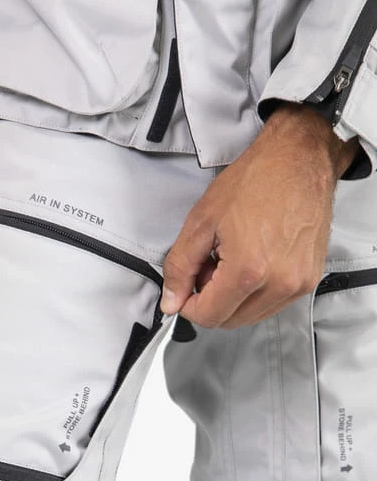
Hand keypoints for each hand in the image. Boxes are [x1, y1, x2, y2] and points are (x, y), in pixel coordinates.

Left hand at [160, 103, 359, 327]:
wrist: (300, 159)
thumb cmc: (255, 181)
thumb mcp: (201, 222)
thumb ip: (180, 267)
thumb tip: (171, 303)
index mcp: (249, 270)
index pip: (209, 316)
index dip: (188, 305)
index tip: (185, 287)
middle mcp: (279, 283)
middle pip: (230, 321)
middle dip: (210, 301)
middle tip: (208, 266)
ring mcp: (299, 284)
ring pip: (251, 316)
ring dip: (233, 298)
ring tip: (231, 260)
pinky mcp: (310, 279)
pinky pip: (272, 304)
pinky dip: (255, 292)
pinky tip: (252, 261)